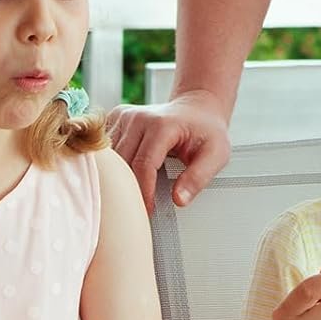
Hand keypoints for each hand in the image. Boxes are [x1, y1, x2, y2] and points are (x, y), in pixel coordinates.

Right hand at [106, 91, 231, 210]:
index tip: (148, 211)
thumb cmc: (206, 132)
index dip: (144, 192)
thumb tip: (178, 199)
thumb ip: (198, 177)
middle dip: (128, 189)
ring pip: (109, 158)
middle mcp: (139, 118)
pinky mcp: (116, 119)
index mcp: (162, 125)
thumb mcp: (216, 155)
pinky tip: (120, 178)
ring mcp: (124, 116)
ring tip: (128, 197)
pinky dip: (110, 167)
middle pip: (122, 163)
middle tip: (136, 210)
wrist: (197, 108)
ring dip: (116, 179)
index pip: (144, 164)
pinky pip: (105, 150)